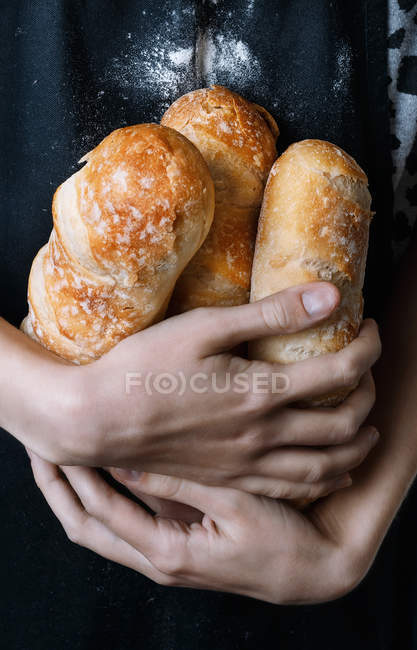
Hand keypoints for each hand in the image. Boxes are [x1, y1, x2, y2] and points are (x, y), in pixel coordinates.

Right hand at [3, 282, 379, 500]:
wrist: (96, 420)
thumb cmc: (144, 368)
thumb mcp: (205, 328)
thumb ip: (271, 314)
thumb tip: (329, 296)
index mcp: (262, 393)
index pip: (340, 372)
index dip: (367, 348)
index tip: (368, 329)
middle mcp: (264, 435)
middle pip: (344, 424)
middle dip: (369, 395)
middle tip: (368, 374)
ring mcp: (248, 464)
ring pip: (326, 467)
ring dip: (357, 446)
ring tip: (368, 430)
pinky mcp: (230, 480)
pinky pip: (292, 491)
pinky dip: (323, 482)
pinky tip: (328, 473)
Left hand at [28, 441, 380, 604]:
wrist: (314, 570)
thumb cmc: (281, 541)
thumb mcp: (235, 506)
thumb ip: (180, 485)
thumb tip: (126, 461)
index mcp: (167, 552)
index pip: (100, 511)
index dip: (73, 476)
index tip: (55, 441)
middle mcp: (158, 559)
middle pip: (87, 527)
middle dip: (59, 490)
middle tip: (40, 451)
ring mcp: (166, 555)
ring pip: (102, 528)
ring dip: (78, 494)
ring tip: (62, 458)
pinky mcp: (177, 545)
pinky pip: (125, 525)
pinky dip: (106, 499)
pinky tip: (107, 471)